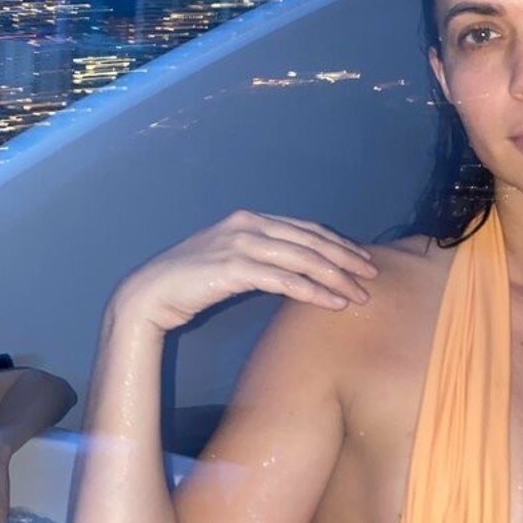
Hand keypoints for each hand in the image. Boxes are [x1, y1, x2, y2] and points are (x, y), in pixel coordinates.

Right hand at [114, 211, 379, 333]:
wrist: (150, 294)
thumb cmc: (191, 282)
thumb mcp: (231, 260)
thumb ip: (261, 256)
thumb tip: (296, 269)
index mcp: (250, 219)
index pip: (306, 228)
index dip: (337, 243)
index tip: (362, 259)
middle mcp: (249, 225)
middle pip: (311, 240)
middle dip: (346, 258)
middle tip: (373, 276)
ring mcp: (241, 244)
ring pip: (303, 258)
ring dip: (336, 277)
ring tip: (360, 295)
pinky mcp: (235, 268)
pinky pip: (285, 280)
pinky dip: (314, 291)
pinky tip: (333, 303)